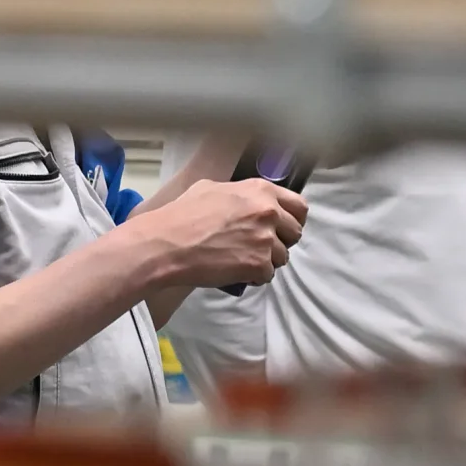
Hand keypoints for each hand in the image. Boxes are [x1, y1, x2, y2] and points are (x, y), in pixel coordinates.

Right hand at [145, 177, 305, 289]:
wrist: (166, 243)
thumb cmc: (183, 215)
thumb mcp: (212, 188)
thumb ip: (239, 193)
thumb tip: (244, 200)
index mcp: (261, 190)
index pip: (299, 206)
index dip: (292, 219)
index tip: (282, 228)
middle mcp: (269, 211)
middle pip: (295, 233)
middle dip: (281, 242)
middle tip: (260, 247)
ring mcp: (265, 238)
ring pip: (282, 257)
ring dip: (266, 262)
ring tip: (243, 261)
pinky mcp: (258, 264)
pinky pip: (267, 275)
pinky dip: (254, 277)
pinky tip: (237, 273)